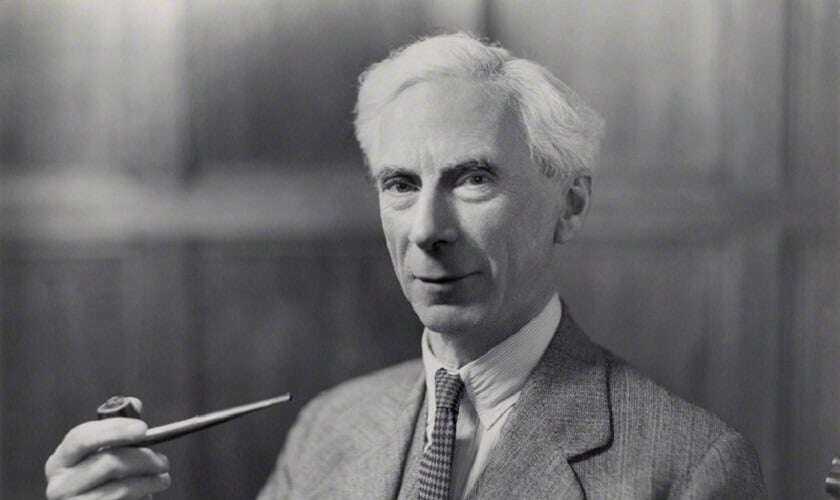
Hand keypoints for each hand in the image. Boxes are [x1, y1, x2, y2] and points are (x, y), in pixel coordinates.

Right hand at [45, 418, 170, 498]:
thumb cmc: (99, 481)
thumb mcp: (102, 454)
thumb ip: (116, 430)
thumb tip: (135, 403)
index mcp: (60, 460)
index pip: (82, 437)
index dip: (114, 430)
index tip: (143, 428)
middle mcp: (59, 484)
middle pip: (108, 463)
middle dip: (144, 459)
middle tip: (163, 461)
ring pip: (120, 488)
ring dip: (149, 481)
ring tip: (163, 479)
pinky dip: (142, 496)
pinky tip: (149, 492)